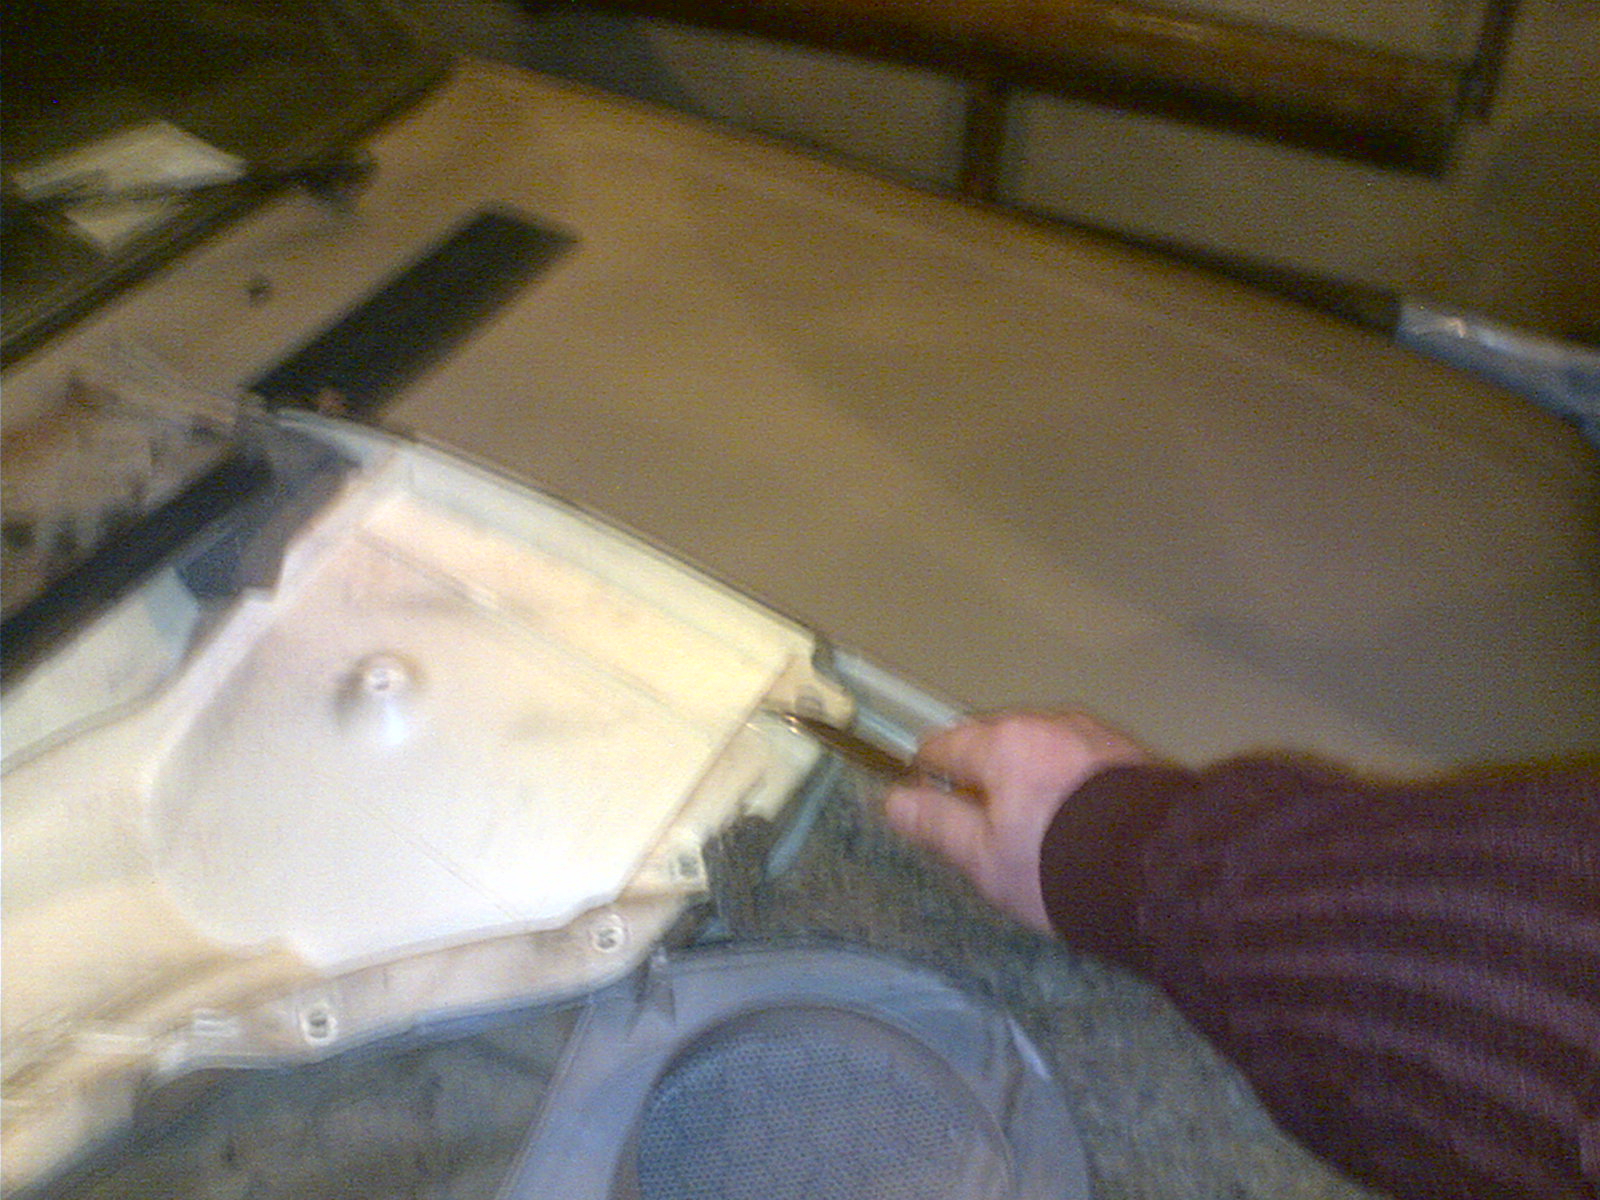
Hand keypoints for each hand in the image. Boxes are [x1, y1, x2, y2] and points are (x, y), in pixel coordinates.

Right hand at [884, 710, 1153, 931]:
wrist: (1162, 873)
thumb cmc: (1056, 864)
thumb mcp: (984, 858)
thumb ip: (936, 823)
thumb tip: (893, 798)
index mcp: (1002, 742)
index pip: (943, 745)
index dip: (927, 776)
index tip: (929, 807)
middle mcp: (1047, 723)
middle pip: (995, 741)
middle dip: (984, 775)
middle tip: (988, 829)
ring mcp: (1095, 733)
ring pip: (1041, 748)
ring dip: (1030, 776)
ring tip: (1038, 826)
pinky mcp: (1133, 754)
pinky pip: (1081, 760)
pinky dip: (1069, 782)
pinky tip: (1079, 820)